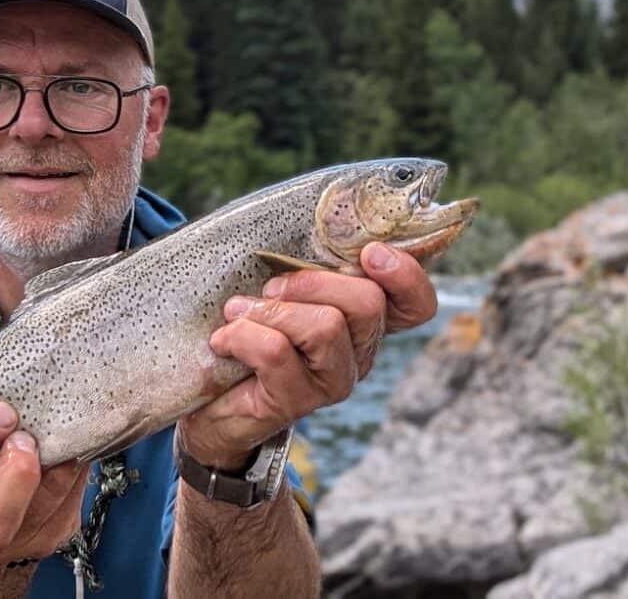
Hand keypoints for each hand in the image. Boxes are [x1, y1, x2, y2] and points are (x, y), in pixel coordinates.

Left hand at [178, 243, 438, 470]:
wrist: (211, 399)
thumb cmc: (251, 329)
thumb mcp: (284, 289)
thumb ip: (305, 263)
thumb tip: (310, 225)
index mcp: (365, 320)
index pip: (416, 305)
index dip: (406, 275)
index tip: (370, 253)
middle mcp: (361, 352)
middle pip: (368, 303)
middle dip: (312, 282)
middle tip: (272, 287)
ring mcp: (334, 380)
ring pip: (325, 327)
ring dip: (272, 309)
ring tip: (239, 312)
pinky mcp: (298, 401)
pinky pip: (277, 351)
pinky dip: (242, 334)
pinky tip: (224, 339)